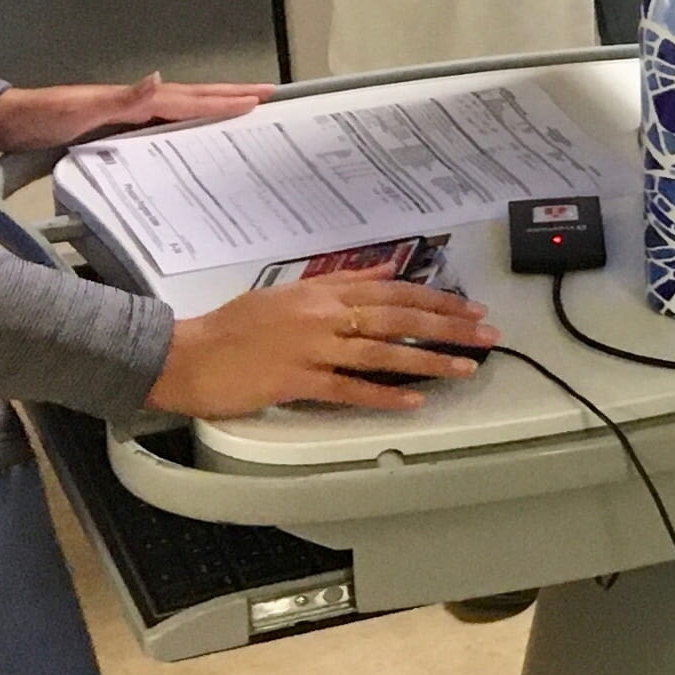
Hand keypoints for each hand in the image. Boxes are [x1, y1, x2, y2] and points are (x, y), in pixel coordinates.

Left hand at [0, 73, 263, 153]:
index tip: (260, 100)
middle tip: (268, 94)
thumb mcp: (80, 109)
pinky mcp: (114, 126)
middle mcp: (135, 103)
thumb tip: (159, 77)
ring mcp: (126, 114)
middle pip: (192, 97)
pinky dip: (186, 123)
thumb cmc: (40, 118)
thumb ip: (123, 97)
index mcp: (134, 100)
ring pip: (181, 108)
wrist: (4, 122)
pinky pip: (163, 124)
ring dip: (213, 107)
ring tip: (243, 108)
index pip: (189, 101)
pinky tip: (190, 132)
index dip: (224, 101)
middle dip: (230, 95)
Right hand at [150, 278, 497, 418]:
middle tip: (487, 334)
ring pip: (382, 353)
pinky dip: (382, 396)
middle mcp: (323, 315)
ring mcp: (311, 348)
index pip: (392, 292)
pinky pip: (347, 389)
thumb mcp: (288, 292)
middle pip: (398, 318)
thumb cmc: (234, 325)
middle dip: (448, 326)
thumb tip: (385, 271)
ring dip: (428, 361)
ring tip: (466, 368)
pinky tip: (412, 402)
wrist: (186, 354)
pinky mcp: (296, 382)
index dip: (436, 299)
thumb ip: (339, 282)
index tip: (470, 308)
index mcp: (323, 292)